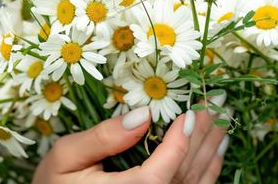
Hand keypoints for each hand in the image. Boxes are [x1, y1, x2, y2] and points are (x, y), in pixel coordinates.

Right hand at [32, 102, 228, 183]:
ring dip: (209, 148)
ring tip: (223, 117)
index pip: (156, 176)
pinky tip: (218, 148)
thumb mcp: (66, 157)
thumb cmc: (55, 182)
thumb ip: (103, 138)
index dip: (178, 145)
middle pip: (181, 175)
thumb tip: (142, 115)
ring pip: (191, 182)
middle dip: (202, 136)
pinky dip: (209, 169)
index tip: (190, 113)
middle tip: (216, 101)